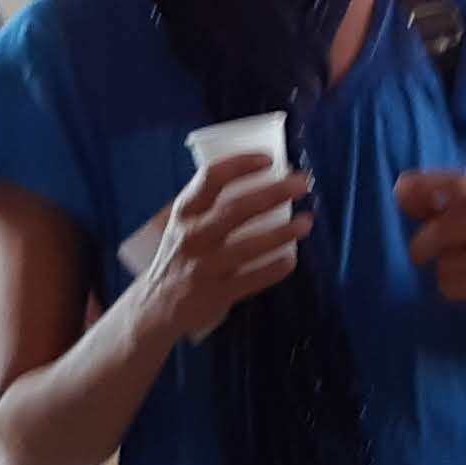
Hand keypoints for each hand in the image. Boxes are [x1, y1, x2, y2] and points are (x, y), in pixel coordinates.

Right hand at [138, 153, 308, 340]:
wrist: (158, 305)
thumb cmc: (182, 254)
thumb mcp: (186, 223)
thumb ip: (213, 204)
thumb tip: (264, 180)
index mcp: (186, 211)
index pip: (212, 178)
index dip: (241, 164)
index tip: (269, 160)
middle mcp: (193, 236)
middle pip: (237, 208)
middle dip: (274, 193)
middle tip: (302, 184)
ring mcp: (205, 267)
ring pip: (250, 246)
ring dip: (283, 232)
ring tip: (306, 221)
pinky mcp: (217, 294)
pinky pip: (254, 279)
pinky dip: (276, 268)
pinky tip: (292, 258)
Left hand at [398, 167, 465, 313]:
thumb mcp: (457, 214)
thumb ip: (428, 202)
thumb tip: (401, 190)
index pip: (458, 183)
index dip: (427, 184)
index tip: (400, 189)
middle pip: (443, 229)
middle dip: (423, 244)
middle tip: (418, 254)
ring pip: (447, 263)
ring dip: (443, 268)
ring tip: (459, 266)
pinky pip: (455, 287)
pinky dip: (452, 289)